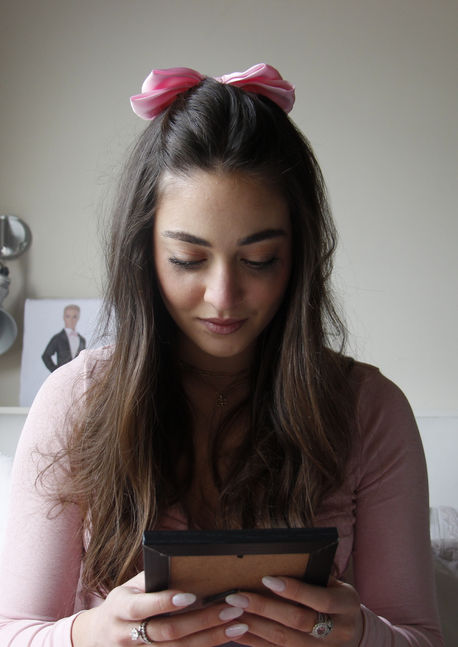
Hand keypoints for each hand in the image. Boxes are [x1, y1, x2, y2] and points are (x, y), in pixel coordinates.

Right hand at [72, 571, 249, 646]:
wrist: (99, 636)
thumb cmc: (124, 601)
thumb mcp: (130, 587)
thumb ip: (154, 579)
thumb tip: (188, 563)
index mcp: (119, 608)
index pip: (142, 608)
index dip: (165, 603)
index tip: (191, 596)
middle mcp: (126, 635)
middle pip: (167, 632)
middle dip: (202, 621)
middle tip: (231, 608)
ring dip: (211, 638)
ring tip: (238, 625)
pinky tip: (225, 637)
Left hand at [224, 575, 362, 645]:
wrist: (355, 634)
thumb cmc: (337, 598)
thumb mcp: (336, 585)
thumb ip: (313, 577)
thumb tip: (278, 562)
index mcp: (347, 605)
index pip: (320, 599)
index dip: (294, 590)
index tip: (266, 579)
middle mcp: (339, 631)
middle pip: (298, 622)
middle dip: (265, 608)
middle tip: (238, 597)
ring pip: (285, 642)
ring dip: (256, 627)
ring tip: (233, 613)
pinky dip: (256, 642)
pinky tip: (239, 631)